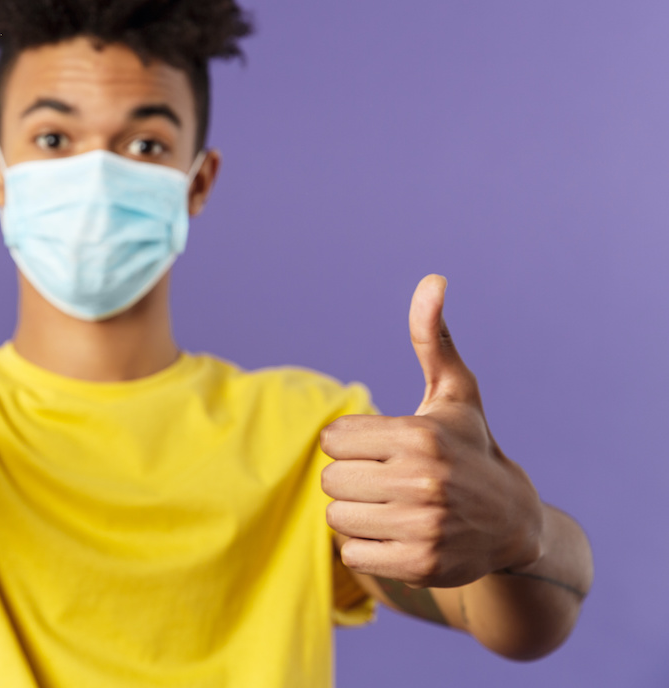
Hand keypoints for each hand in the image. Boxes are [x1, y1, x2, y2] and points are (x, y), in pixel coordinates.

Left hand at [320, 275, 542, 587]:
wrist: (514, 523)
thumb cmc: (470, 447)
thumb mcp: (455, 392)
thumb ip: (432, 338)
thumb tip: (432, 280)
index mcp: (418, 436)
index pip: (333, 440)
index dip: (351, 443)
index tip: (382, 447)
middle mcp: (421, 482)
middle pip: (330, 480)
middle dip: (352, 478)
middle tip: (387, 479)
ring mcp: (422, 526)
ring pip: (337, 517)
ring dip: (357, 513)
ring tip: (393, 506)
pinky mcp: (420, 565)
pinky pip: (352, 554)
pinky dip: (367, 547)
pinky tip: (399, 534)